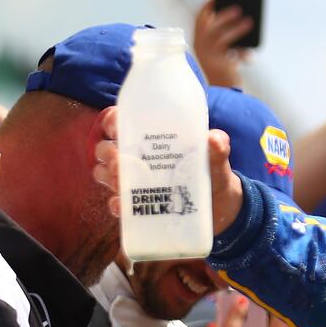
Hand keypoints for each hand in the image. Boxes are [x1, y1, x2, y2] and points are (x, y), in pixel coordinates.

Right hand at [94, 109, 247, 235]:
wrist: (220, 204)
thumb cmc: (212, 171)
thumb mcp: (216, 158)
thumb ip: (217, 148)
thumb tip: (214, 139)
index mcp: (151, 138)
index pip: (121, 121)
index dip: (112, 121)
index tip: (117, 127)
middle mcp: (136, 157)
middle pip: (106, 148)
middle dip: (109, 153)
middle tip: (121, 161)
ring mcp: (134, 181)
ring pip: (104, 173)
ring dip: (108, 176)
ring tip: (122, 182)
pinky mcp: (137, 204)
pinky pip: (116, 203)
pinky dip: (117, 204)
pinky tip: (123, 205)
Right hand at [193, 0, 254, 88]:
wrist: (223, 92)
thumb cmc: (226, 67)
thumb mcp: (225, 50)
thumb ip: (229, 37)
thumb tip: (245, 18)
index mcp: (199, 40)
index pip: (199, 19)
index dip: (206, 6)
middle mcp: (200, 47)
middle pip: (207, 26)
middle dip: (223, 15)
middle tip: (239, 7)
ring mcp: (208, 56)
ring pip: (220, 38)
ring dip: (236, 29)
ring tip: (250, 22)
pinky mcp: (218, 66)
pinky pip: (231, 56)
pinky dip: (242, 55)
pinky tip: (250, 56)